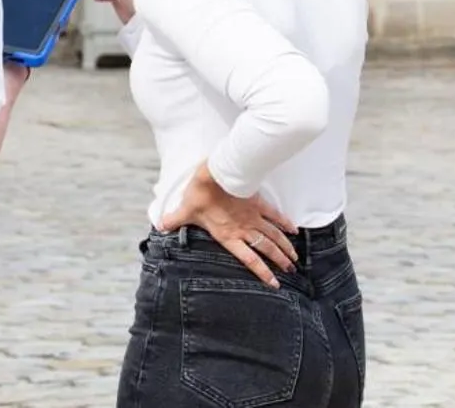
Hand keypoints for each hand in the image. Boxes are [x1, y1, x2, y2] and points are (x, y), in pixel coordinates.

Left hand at [156, 162, 298, 288]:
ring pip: (273, 235)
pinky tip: (294, 230)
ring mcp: (253, 216)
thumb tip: (160, 225)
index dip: (263, 272)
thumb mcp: (186, 209)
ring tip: (295, 258)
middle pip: (266, 248)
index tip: (275, 283)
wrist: (215, 172)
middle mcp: (244, 229)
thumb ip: (175, 219)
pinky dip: (285, 223)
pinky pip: (274, 215)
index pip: (249, 259)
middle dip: (280, 261)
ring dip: (285, 246)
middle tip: (291, 271)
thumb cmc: (200, 192)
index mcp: (228, 235)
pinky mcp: (257, 202)